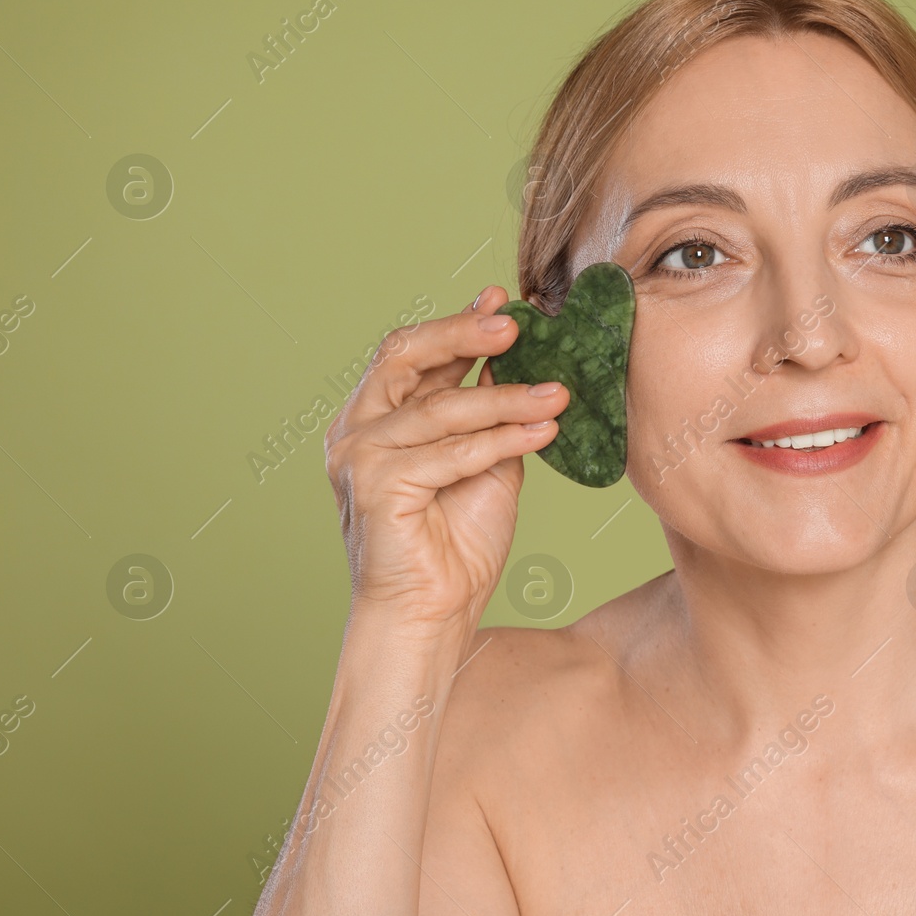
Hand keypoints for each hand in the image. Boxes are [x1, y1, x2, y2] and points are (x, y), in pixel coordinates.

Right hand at [322, 286, 568, 638]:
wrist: (432, 615)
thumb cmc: (455, 544)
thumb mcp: (483, 462)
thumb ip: (489, 415)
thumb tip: (519, 362)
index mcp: (376, 418)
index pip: (413, 354)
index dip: (458, 323)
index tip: (504, 300)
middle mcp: (357, 430)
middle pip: (406, 357)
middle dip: (464, 333)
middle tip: (517, 324)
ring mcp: (360, 457)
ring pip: (442, 409)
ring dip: (507, 398)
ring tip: (558, 393)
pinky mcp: (377, 486)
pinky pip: (452, 452)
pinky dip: (503, 440)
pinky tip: (544, 432)